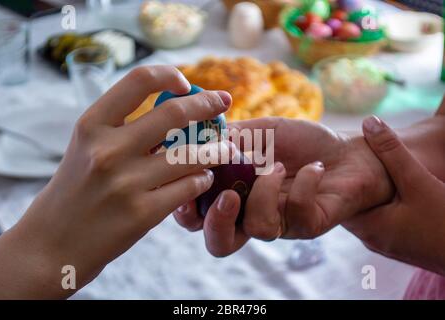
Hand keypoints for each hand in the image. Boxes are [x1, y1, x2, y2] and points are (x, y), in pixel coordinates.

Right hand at [0, 66, 232, 297]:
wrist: (52, 245)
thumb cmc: (75, 190)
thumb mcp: (86, 148)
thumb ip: (123, 127)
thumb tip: (176, 108)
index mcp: (91, 126)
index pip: (139, 80)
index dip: (169, 74)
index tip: (186, 83)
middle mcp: (108, 150)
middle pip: (175, 113)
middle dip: (207, 104)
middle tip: (224, 102)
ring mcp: (126, 183)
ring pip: (192, 154)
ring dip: (215, 149)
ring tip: (223, 148)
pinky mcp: (142, 214)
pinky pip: (191, 187)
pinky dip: (203, 179)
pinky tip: (202, 178)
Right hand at [174, 117, 393, 255]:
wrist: (348, 150)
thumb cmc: (302, 142)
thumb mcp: (261, 131)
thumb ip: (231, 138)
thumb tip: (197, 138)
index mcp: (235, 194)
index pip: (200, 216)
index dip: (186, 211)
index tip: (186, 186)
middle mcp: (253, 214)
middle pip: (220, 243)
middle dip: (216, 223)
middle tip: (227, 196)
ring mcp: (282, 223)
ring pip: (259, 229)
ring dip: (265, 192)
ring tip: (278, 166)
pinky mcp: (309, 224)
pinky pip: (296, 214)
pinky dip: (303, 184)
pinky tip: (314, 168)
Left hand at [344, 116, 444, 275]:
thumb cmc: (444, 220)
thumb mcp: (417, 180)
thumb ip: (392, 151)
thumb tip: (368, 121)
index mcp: (368, 227)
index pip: (337, 201)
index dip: (332, 179)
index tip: (328, 158)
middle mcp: (371, 238)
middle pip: (350, 205)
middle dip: (349, 183)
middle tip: (343, 159)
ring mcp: (386, 243)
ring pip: (366, 211)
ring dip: (365, 193)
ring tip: (360, 168)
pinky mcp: (400, 243)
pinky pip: (380, 218)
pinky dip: (379, 202)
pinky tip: (385, 186)